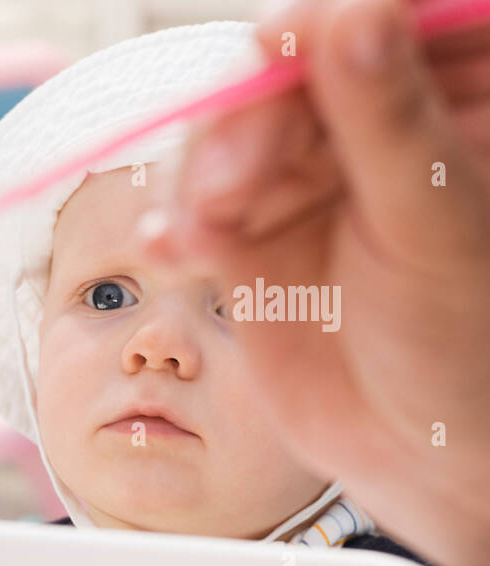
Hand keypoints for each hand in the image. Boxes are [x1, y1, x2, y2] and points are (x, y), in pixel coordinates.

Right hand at [146, 0, 489, 565]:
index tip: (275, 46)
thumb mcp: (432, 224)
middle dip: (243, 127)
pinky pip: (192, 208)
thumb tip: (351, 16)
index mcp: (441, 108)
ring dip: (198, 180)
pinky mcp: (248, 238)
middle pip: (278, 84)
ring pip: (222, 143)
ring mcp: (303, 185)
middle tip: (231, 181)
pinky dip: (174, 226)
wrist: (413, 452)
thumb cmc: (461, 345)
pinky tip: (174, 249)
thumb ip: (386, 120)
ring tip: (203, 229)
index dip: (314, 31)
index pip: (366, 30)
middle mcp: (365, 135)